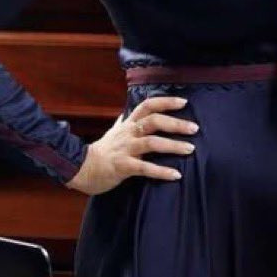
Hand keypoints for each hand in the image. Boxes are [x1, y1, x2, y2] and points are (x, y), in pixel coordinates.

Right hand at [65, 95, 196, 195]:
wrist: (81, 169)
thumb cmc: (101, 151)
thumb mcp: (113, 132)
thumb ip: (123, 122)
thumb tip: (127, 111)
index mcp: (128, 124)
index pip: (147, 106)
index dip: (166, 102)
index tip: (184, 102)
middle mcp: (128, 133)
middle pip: (153, 121)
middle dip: (175, 123)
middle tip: (194, 128)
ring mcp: (125, 149)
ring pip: (152, 142)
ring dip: (173, 145)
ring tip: (190, 149)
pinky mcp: (123, 166)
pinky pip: (145, 168)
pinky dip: (162, 171)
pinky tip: (176, 175)